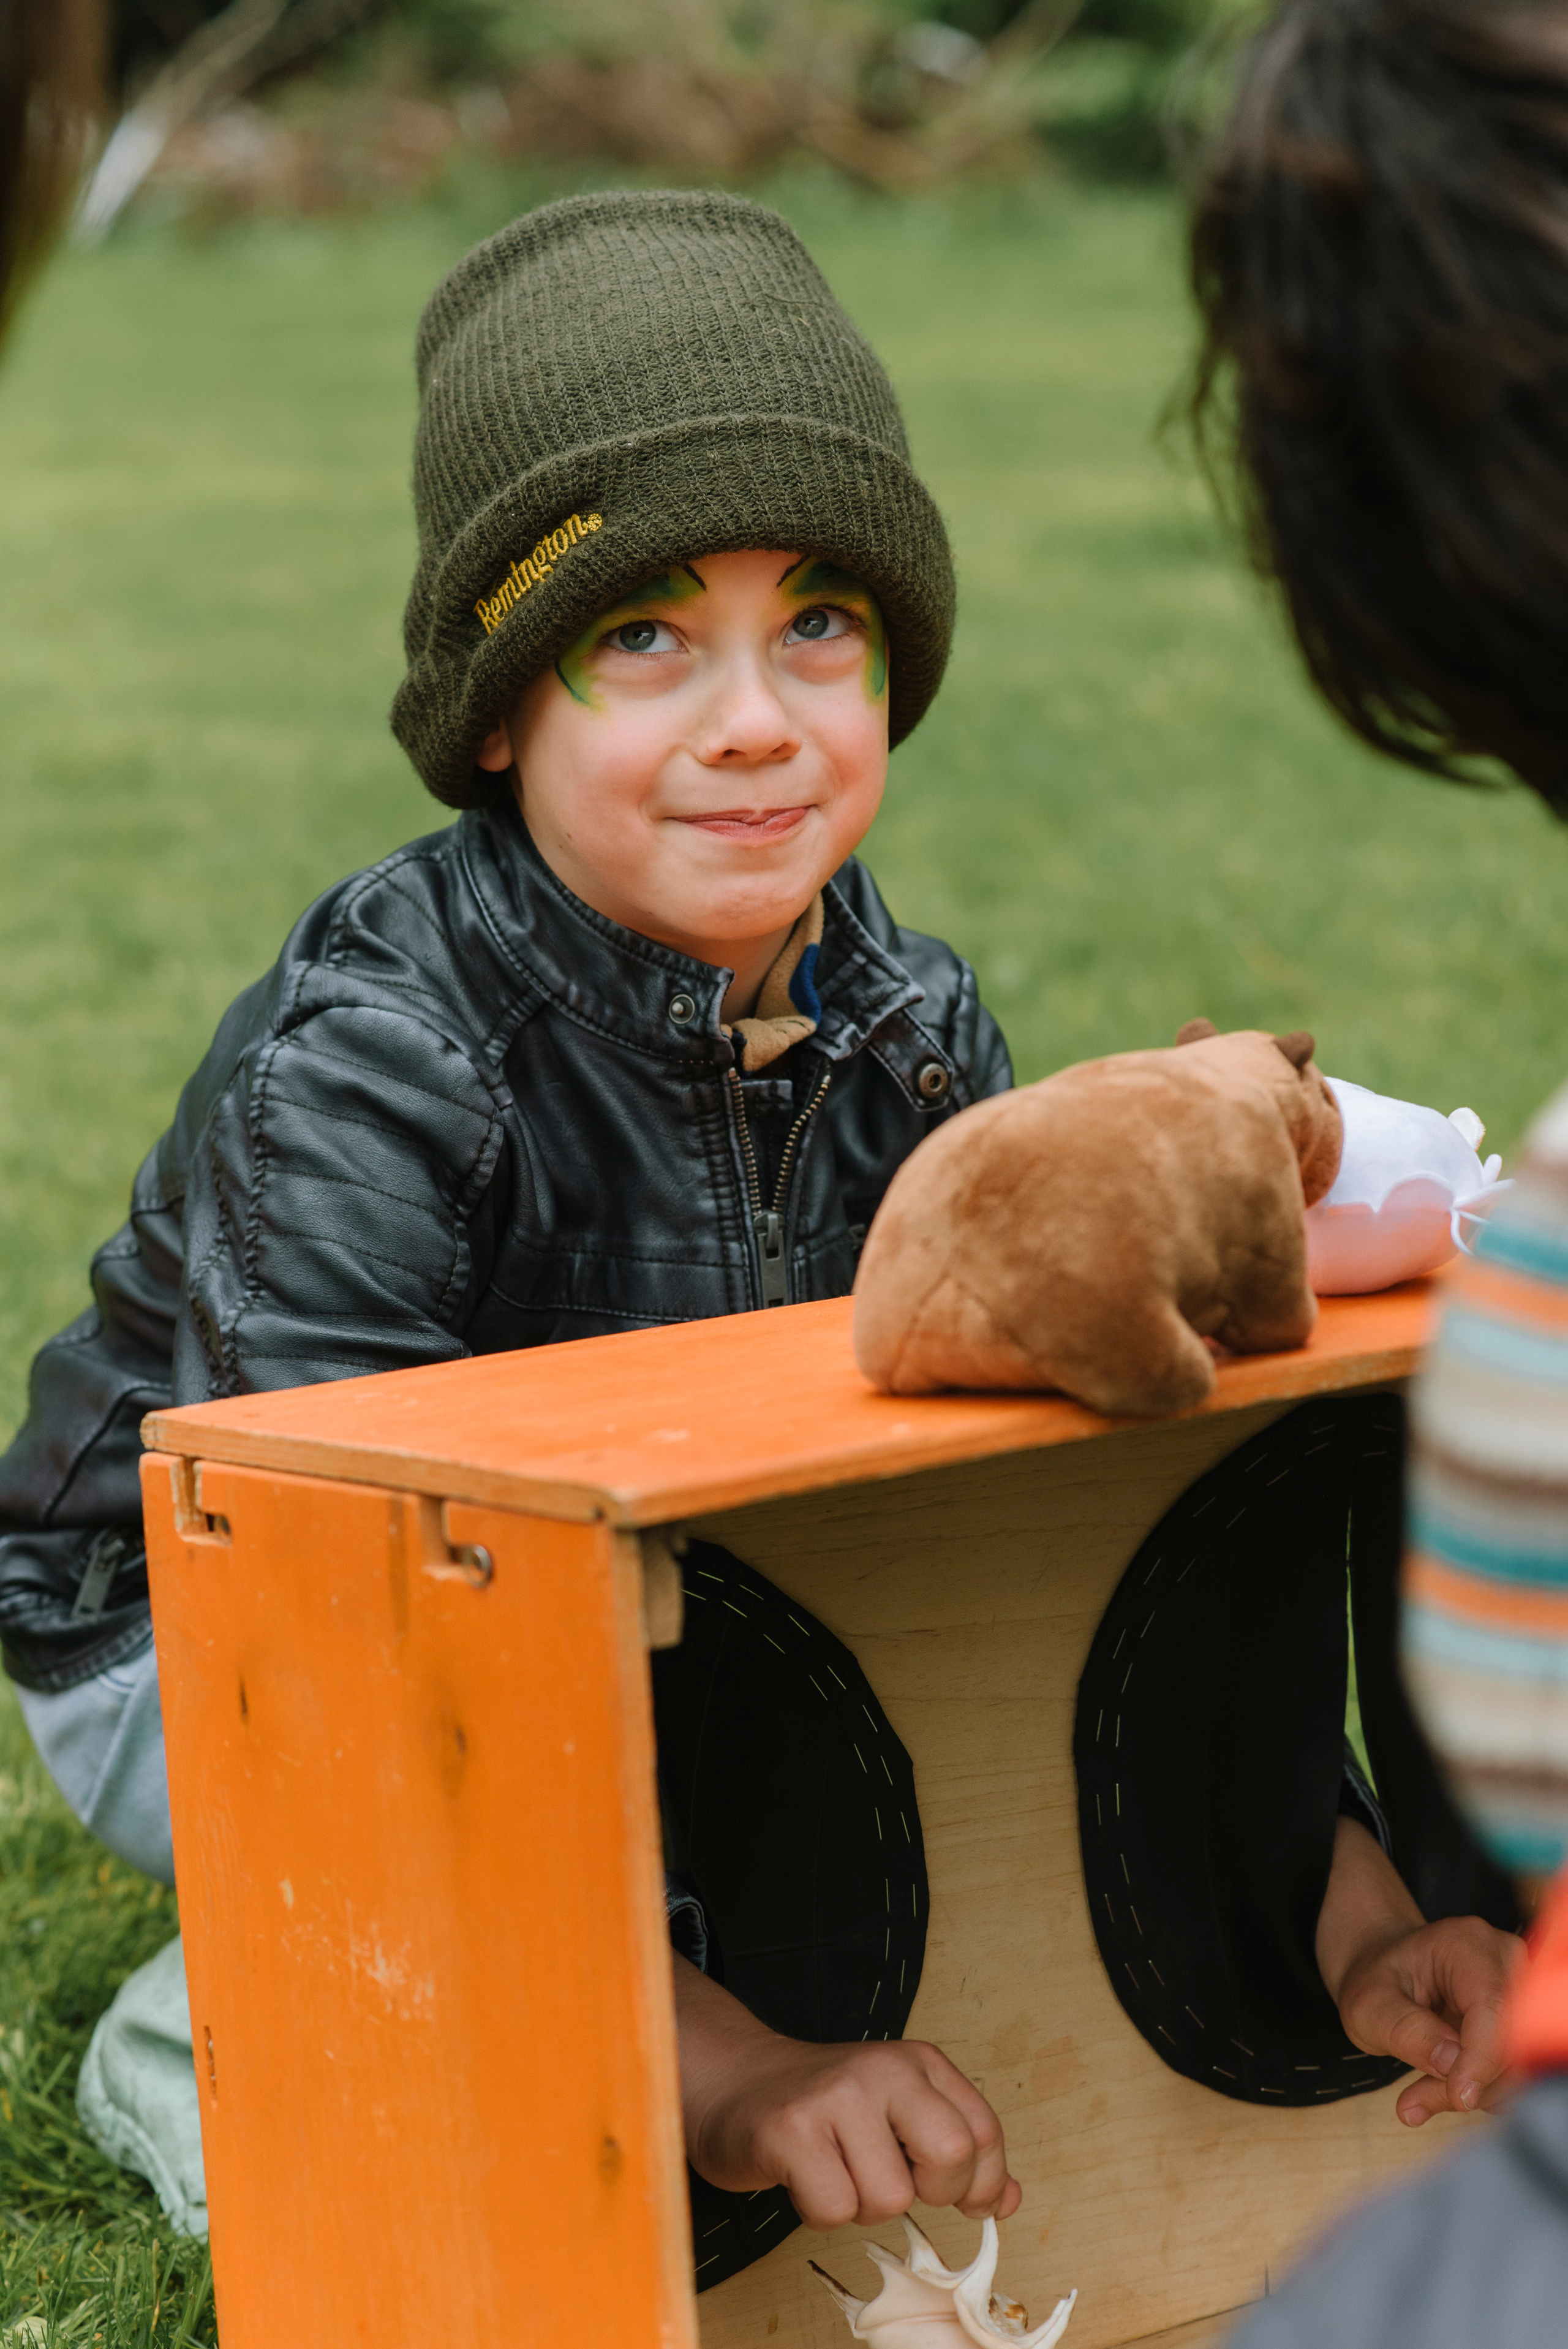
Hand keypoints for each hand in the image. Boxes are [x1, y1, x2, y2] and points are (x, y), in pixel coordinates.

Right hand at [672, 1953, 1020, 2230]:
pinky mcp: (791, 2130)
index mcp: (919, 2062)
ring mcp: (835, 2096)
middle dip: (930, 2193)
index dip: (981, 2184)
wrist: (736, 2082)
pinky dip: (821, 2211)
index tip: (959, 2198)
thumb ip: (960, 2153)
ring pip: (889, 2198)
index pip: (984, 2133)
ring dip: (863, 2205)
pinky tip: (806, 2176)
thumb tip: (1008, 2201)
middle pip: (951, 2157)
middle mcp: (883, 2069)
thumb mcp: (901, 2114)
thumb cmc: (824, 2108)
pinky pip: (834, 2209)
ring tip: (837, 2169)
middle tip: (894, 2179)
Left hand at [1316, 1816, 1522, 2125]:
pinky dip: (1475, 2088)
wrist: (1375, 1964)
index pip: (1497, 2015)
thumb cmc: (1370, 1974)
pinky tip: (1431, 2095)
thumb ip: (1409, 2032)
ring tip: (1415, 2099)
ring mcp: (1516, 1990)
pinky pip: (1508, 2065)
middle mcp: (1506, 1963)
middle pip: (1515, 2042)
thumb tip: (1452, 2065)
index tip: (1455, 2098)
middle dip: (1471, 2083)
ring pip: (1517, 2061)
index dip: (1482, 2063)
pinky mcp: (1514, 2018)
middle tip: (1415, 2103)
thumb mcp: (1368, 2004)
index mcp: (1470, 1947)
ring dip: (1469, 2091)